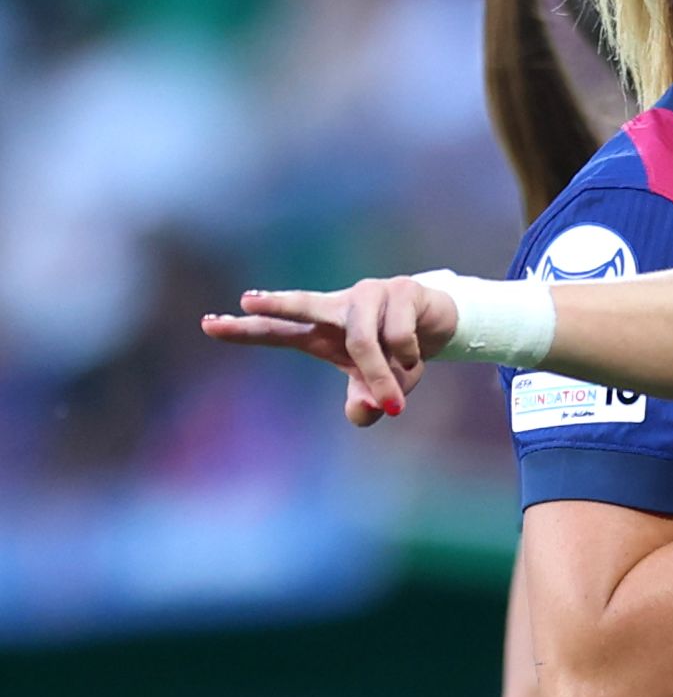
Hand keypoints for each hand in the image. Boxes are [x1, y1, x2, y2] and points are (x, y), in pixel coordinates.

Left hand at [202, 275, 457, 426]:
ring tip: (399, 393)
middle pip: (305, 305)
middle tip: (249, 301)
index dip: (243, 330)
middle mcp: (339, 307)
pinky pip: (399, 336)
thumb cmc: (395, 355)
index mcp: (321, 331)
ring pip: (364, 341)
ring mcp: (370, 294)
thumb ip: (364, 403)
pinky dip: (409, 358)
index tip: (208, 325)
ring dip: (383, 374)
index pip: (277, 331)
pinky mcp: (402, 289)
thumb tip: (368, 408)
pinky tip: (416, 356)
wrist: (440, 325)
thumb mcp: (378, 388)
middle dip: (279, 304)